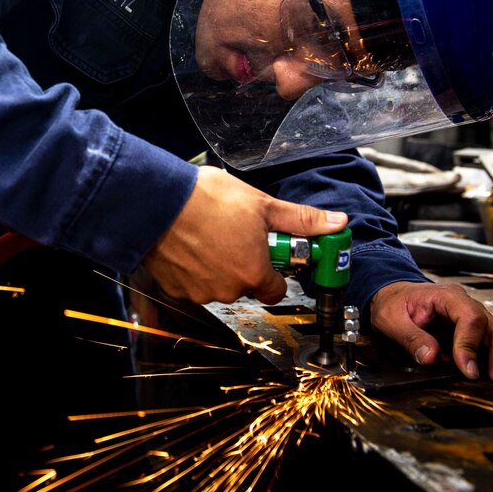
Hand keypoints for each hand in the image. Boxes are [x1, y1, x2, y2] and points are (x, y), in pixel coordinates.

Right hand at [141, 166, 347, 305]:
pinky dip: (191, 268)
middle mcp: (227, 289)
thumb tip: (337, 223)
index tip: (268, 252)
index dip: (274, 271)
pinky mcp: (174, 288)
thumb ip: (300, 219)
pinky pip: (190, 283)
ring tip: (208, 233)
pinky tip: (189, 242)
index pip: (275, 290)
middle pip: (245, 284)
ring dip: (216, 266)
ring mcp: (198, 291)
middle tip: (234, 234)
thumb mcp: (261, 204)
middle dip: (243, 263)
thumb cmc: (206, 200)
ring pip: (217, 284)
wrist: (155, 201)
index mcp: (253, 272)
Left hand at [369, 281, 492, 382]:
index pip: (469, 319)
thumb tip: (429, 357)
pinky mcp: (483, 333)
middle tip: (490, 382)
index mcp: (447, 297)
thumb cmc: (394, 304)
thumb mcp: (391, 318)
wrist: (394, 296)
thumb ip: (410, 337)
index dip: (470, 345)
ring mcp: (479, 319)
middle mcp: (468, 306)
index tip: (468, 369)